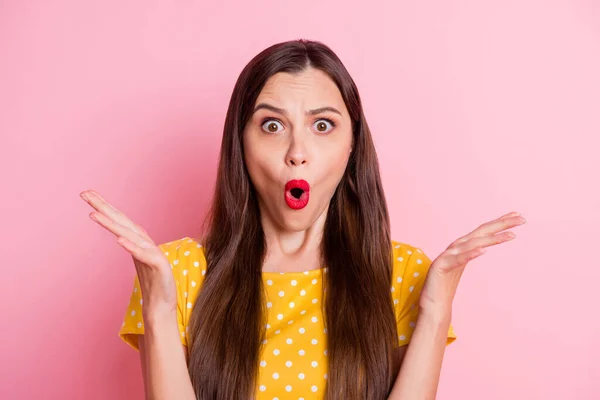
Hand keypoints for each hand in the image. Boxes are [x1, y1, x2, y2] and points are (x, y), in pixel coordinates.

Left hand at [80, 189, 177, 316]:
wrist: (164, 306)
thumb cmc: (153, 284)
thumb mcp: (140, 260)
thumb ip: (133, 245)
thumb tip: (121, 234)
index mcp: (139, 241)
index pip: (119, 219)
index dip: (104, 206)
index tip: (87, 193)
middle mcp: (145, 243)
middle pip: (122, 221)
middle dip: (103, 206)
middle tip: (84, 193)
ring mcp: (152, 253)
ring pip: (130, 235)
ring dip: (112, 224)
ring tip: (93, 214)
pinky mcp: (159, 266)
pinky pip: (143, 255)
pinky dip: (132, 247)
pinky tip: (119, 240)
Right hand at [419, 211, 526, 312]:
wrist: (432, 304)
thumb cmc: (445, 287)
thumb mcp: (460, 266)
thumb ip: (468, 255)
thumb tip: (481, 247)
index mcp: (462, 247)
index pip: (483, 231)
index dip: (500, 223)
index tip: (518, 215)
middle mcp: (456, 248)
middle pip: (481, 232)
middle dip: (501, 224)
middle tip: (521, 218)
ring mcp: (447, 257)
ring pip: (472, 244)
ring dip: (491, 239)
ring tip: (511, 235)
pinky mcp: (441, 267)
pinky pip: (458, 260)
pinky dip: (470, 254)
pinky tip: (483, 251)